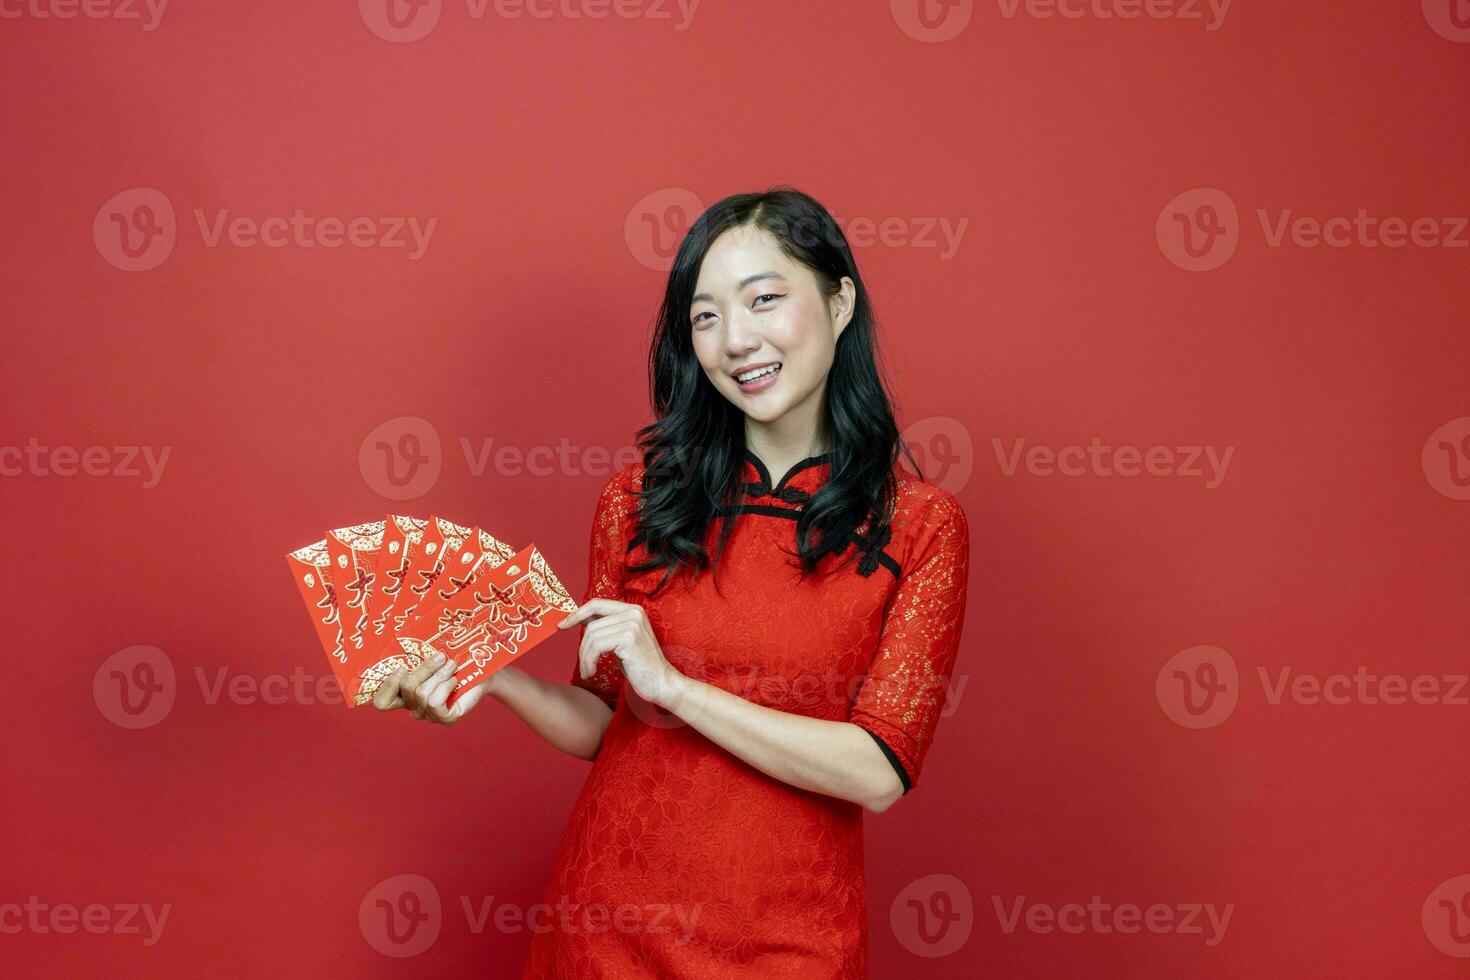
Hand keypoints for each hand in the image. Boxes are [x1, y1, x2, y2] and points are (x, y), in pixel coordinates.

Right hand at [371, 650, 492, 724]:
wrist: (482, 672)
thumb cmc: (455, 662)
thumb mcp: (432, 656)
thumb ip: (416, 654)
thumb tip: (406, 635)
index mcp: (405, 694)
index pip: (382, 703)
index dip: (387, 687)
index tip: (401, 668)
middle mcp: (413, 708)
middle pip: (406, 688)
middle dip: (424, 669)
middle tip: (440, 656)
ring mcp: (428, 715)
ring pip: (422, 694)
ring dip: (439, 675)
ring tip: (452, 666)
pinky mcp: (444, 718)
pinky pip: (434, 702)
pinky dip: (445, 686)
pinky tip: (454, 681)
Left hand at [558, 599, 684, 709]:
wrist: (662, 683)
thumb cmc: (640, 666)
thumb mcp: (621, 642)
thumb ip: (606, 627)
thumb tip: (582, 618)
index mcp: (632, 609)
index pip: (596, 604)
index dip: (576, 614)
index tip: (562, 625)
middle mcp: (633, 612)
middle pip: (591, 624)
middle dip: (582, 647)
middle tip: (584, 665)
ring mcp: (632, 624)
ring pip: (591, 637)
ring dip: (584, 658)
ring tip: (588, 671)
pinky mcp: (629, 639)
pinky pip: (596, 647)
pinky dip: (588, 662)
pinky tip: (591, 673)